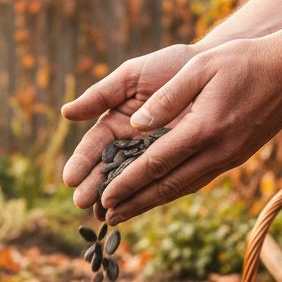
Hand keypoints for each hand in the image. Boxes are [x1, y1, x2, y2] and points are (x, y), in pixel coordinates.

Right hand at [60, 43, 194, 211]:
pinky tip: (132, 209)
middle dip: (94, 186)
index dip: (82, 162)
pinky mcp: (177, 163)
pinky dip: (146, 196)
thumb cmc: (171, 66)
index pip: (94, 146)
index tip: (70, 179)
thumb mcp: (132, 76)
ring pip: (131, 181)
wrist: (215, 65)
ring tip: (101, 216)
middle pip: (108, 169)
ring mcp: (154, 155)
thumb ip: (101, 94)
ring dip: (115, 198)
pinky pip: (160, 182)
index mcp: (117, 121)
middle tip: (81, 203)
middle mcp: (133, 142)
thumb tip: (66, 113)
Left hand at [96, 35, 281, 224]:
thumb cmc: (244, 60)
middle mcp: (216, 151)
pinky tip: (159, 195)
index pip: (155, 164)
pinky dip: (174, 191)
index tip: (105, 197)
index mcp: (203, 129)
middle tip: (107, 218)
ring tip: (126, 214)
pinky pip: (198, 180)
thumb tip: (135, 124)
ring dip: (152, 203)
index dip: (127, 183)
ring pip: (182, 187)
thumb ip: (167, 97)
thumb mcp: (201, 67)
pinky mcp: (235, 157)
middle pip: (166, 186)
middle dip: (135, 203)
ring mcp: (228, 158)